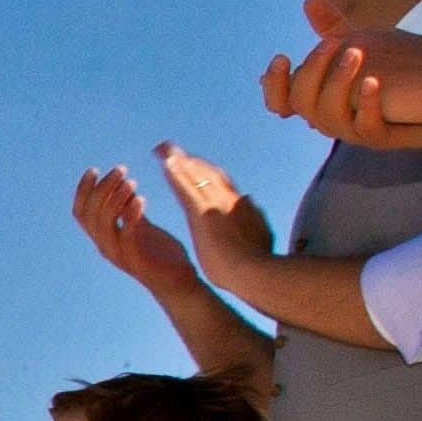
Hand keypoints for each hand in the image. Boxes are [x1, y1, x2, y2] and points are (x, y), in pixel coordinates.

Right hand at [71, 165, 205, 296]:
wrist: (180, 283)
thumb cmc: (160, 255)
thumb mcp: (142, 226)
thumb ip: (128, 209)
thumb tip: (123, 186)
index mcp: (104, 237)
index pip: (81, 211)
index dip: (82, 190)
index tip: (95, 169)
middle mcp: (105, 246)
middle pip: (88, 214)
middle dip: (101, 188)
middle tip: (120, 169)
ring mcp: (119, 254)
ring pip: (103, 224)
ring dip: (114, 198)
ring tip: (131, 181)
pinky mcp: (136, 261)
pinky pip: (126, 236)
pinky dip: (130, 215)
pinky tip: (141, 199)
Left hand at [157, 143, 276, 281]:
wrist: (255, 271)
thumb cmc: (259, 260)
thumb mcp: (260, 233)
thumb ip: (254, 215)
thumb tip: (248, 199)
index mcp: (239, 205)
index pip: (219, 182)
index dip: (203, 171)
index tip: (190, 162)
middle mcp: (228, 198)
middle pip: (205, 173)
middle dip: (187, 160)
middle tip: (169, 149)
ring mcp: (216, 204)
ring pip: (195, 176)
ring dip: (178, 160)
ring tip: (162, 149)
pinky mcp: (203, 212)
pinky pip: (187, 188)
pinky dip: (177, 174)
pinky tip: (165, 163)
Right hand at [260, 0, 421, 147]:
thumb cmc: (398, 73)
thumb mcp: (362, 47)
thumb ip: (332, 30)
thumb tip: (309, 1)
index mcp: (321, 100)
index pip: (281, 100)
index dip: (274, 83)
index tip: (282, 57)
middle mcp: (331, 118)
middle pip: (302, 102)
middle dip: (313, 70)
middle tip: (333, 42)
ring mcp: (355, 130)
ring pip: (329, 116)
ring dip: (339, 82)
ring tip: (356, 54)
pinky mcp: (382, 137)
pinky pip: (366, 127)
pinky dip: (367, 103)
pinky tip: (373, 80)